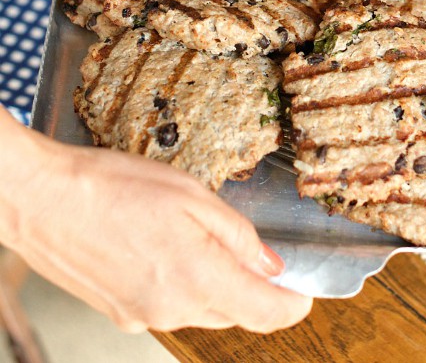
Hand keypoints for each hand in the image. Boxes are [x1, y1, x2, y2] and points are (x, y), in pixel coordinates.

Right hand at [0, 111, 311, 332]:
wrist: (42, 200)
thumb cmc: (112, 186)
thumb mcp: (190, 193)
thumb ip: (237, 234)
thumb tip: (269, 264)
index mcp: (198, 278)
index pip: (265, 312)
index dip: (293, 306)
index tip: (306, 295)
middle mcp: (173, 309)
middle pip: (234, 312)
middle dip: (251, 288)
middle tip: (252, 251)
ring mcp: (143, 316)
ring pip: (200, 309)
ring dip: (212, 283)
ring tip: (193, 235)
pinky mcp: (120, 313)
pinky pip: (167, 305)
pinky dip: (179, 284)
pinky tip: (161, 247)